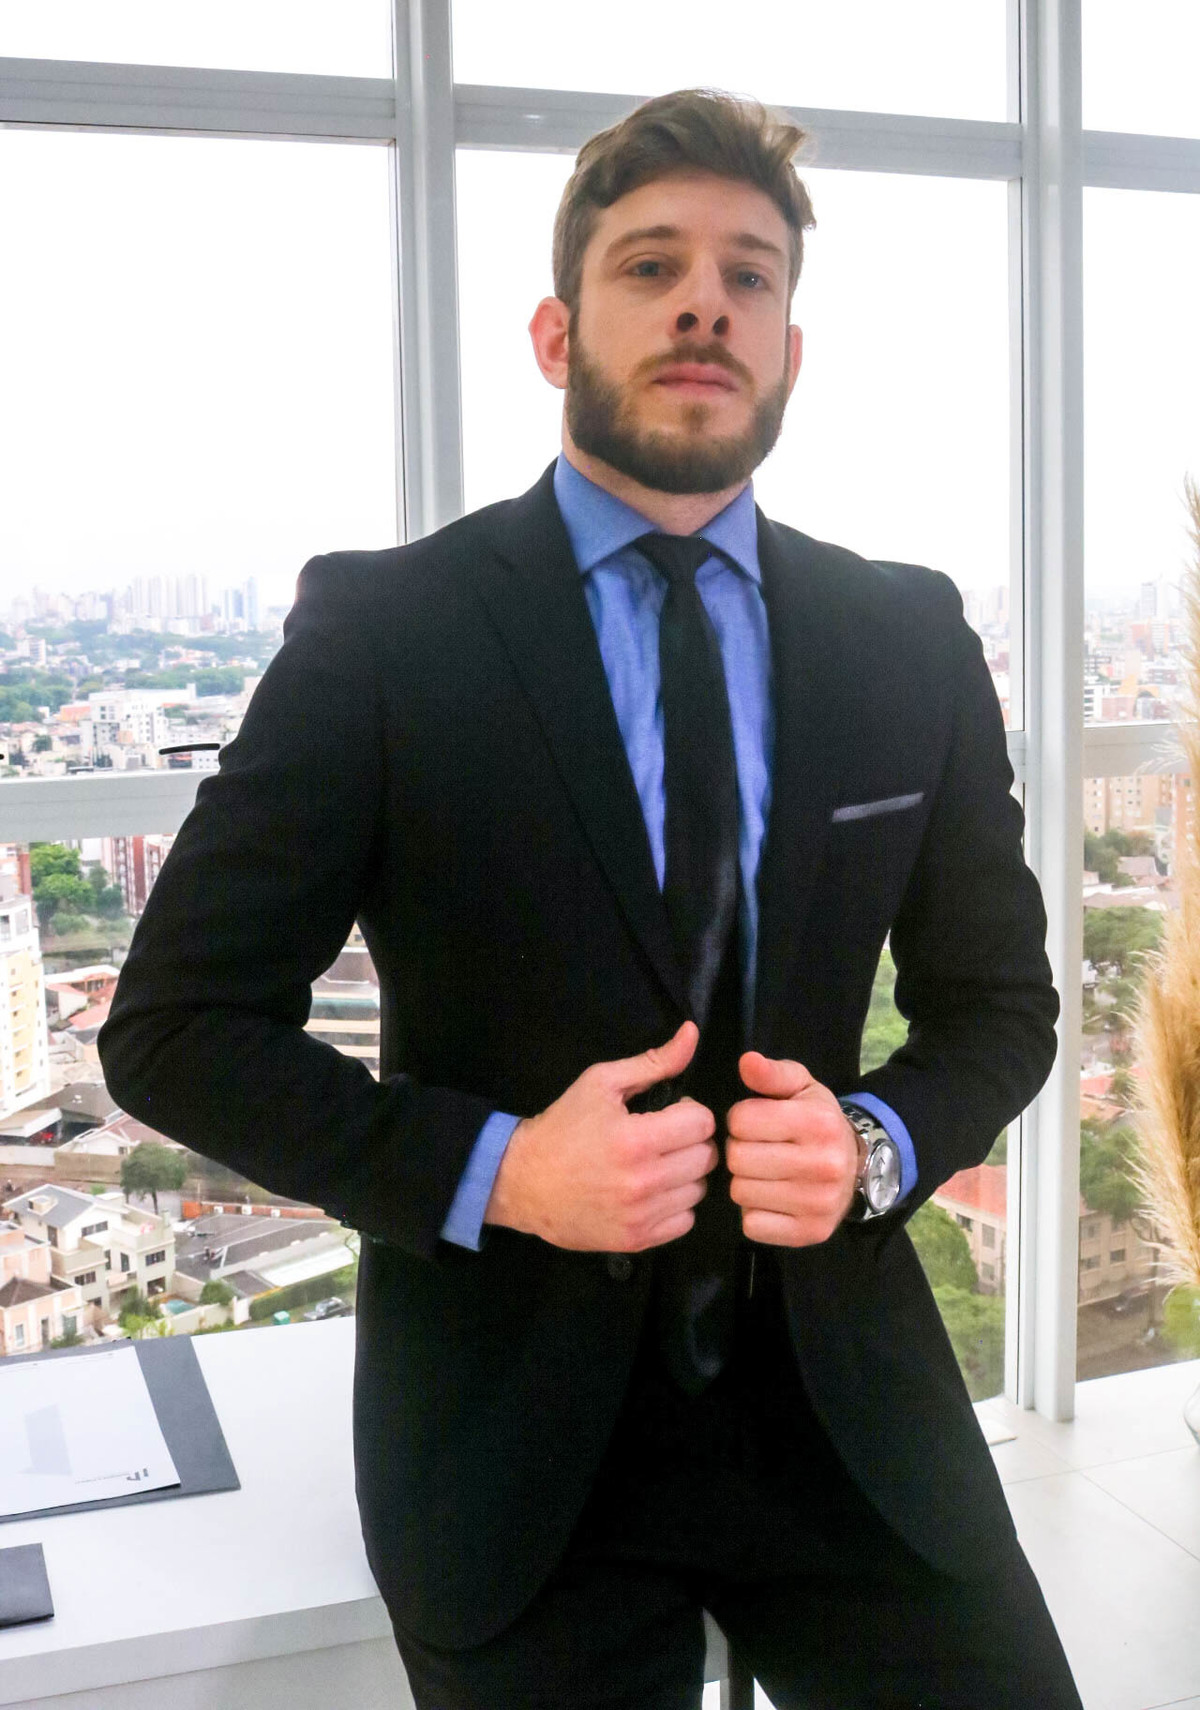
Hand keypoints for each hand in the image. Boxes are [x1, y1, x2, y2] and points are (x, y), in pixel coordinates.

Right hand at [484, 1021, 718, 1251]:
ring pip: (699, 1190)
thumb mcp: (602, 1083)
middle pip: (707, 1157)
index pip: (703, 1123)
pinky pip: (686, 1221)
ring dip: (685, 1174)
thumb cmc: (564, 1126)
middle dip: (690, 1141)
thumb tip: (692, 1034)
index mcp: (636, 1139)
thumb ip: (653, 1062)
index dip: (689, 1112)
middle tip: (664, 1138)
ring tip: (658, 1165)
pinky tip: (653, 1192)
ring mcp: (642, 1216)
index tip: (669, 1113)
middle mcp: (644, 1182)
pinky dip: (676, 1205)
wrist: (523, 1181)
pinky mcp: (638, 1241)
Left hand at [726, 1053, 860, 1246]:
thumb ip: (772, 1073)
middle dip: (741, 1151)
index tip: (757, 1123)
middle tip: (760, 1150)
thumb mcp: (801, 1088)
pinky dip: (755, 1213)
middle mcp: (822, 1164)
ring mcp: (818, 1203)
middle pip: (737, 1158)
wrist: (859, 1166)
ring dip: (745, 1182)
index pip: (741, 1120)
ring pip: (740, 1192)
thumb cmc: (819, 1122)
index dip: (741, 1119)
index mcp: (818, 1122)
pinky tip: (772, 1199)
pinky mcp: (810, 1232)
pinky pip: (752, 1225)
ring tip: (766, 1173)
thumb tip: (747, 1062)